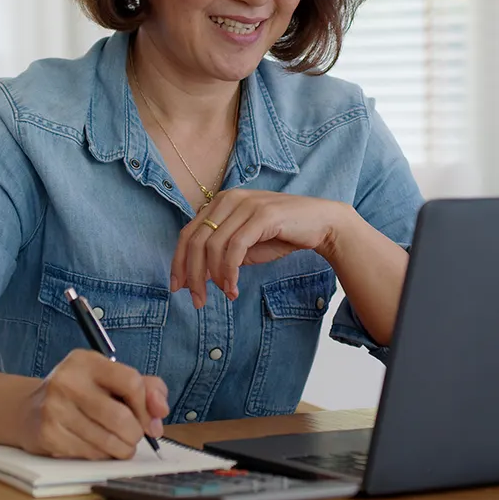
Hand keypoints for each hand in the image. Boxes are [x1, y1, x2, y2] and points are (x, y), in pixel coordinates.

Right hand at [17, 349, 168, 459]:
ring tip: (121, 445)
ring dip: (122, 448)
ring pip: (107, 440)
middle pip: (121, 417)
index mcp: (86, 361)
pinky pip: (90, 453)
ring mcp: (54, 409)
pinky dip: (102, 455)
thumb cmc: (81, 393)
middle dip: (136, 433)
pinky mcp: (48, 435)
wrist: (28, 409)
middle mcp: (67, 381)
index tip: (149, 419)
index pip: (131, 382)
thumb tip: (161, 411)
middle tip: (134, 436)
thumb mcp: (110, 378)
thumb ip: (146, 387)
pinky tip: (97, 446)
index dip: (147, 406)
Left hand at [172, 190, 348, 307]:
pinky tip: (233, 288)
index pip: (188, 233)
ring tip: (224, 294)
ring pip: (213, 246)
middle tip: (197, 300)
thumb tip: (195, 277)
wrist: (320, 223)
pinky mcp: (262, 215)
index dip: (178, 262)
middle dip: (192, 275)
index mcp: (220, 202)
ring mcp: (246, 205)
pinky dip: (229, 272)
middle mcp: (229, 198)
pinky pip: (235, 248)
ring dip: (214, 277)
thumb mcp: (244, 245)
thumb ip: (220, 254)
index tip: (178, 287)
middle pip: (196, 241)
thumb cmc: (282, 234)